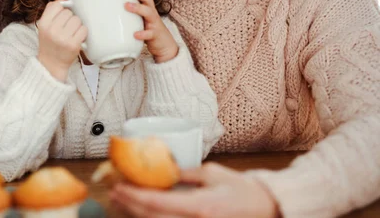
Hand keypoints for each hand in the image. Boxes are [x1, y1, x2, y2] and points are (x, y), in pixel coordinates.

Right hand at [37, 1, 87, 80]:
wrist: (51, 64)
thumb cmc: (50, 43)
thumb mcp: (44, 26)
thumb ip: (51, 11)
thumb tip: (65, 0)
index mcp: (43, 24)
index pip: (57, 6)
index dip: (62, 10)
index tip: (61, 18)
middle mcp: (52, 30)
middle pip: (69, 13)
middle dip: (70, 19)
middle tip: (66, 29)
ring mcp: (63, 38)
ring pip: (77, 20)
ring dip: (77, 26)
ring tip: (72, 34)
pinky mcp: (73, 45)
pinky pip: (84, 29)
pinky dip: (83, 33)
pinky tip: (77, 38)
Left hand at [110, 163, 279, 217]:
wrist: (268, 211)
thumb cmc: (242, 190)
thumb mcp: (213, 174)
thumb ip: (186, 174)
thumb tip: (161, 169)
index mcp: (200, 207)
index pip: (157, 204)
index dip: (133, 196)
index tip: (118, 185)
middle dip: (129, 206)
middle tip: (113, 192)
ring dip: (135, 215)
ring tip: (121, 201)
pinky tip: (142, 211)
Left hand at [125, 0, 177, 62]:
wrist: (164, 45)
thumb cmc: (149, 29)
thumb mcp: (141, 18)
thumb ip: (132, 12)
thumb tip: (110, 7)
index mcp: (148, 8)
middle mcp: (152, 13)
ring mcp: (154, 23)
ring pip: (149, 13)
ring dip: (138, 8)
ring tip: (127, 6)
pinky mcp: (155, 35)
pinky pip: (149, 33)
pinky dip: (142, 33)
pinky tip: (135, 34)